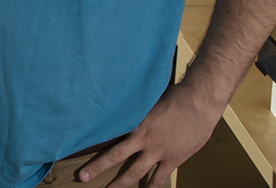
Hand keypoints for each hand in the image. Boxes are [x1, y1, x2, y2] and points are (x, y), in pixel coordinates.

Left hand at [76, 82, 220, 186]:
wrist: (199, 103)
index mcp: (134, 123)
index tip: (76, 146)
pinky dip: (152, 186)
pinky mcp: (173, 159)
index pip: (108, 135)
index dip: (92, 142)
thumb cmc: (174, 96)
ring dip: (121, 183)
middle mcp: (143, 139)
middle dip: (97, 168)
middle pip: (115, 157)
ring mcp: (158, 151)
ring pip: (135, 172)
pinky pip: (159, 177)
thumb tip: (121, 109)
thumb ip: (135, 110)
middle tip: (82, 177)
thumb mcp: (148, 100)